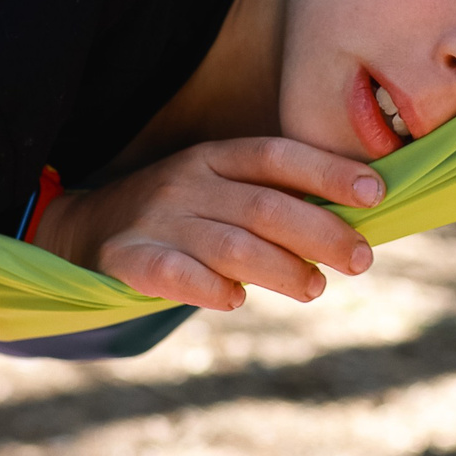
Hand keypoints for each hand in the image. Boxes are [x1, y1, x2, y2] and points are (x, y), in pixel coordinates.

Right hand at [31, 137, 383, 310]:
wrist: (80, 231)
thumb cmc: (176, 215)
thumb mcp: (217, 188)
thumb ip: (271, 198)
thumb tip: (352, 224)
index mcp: (214, 156)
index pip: (278, 156)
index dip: (329, 171)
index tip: (376, 194)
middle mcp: (188, 182)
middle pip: (265, 205)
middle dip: (322, 233)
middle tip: (360, 260)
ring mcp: (157, 220)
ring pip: (231, 245)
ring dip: (282, 268)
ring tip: (315, 288)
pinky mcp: (129, 259)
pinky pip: (174, 274)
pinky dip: (209, 288)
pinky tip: (235, 300)